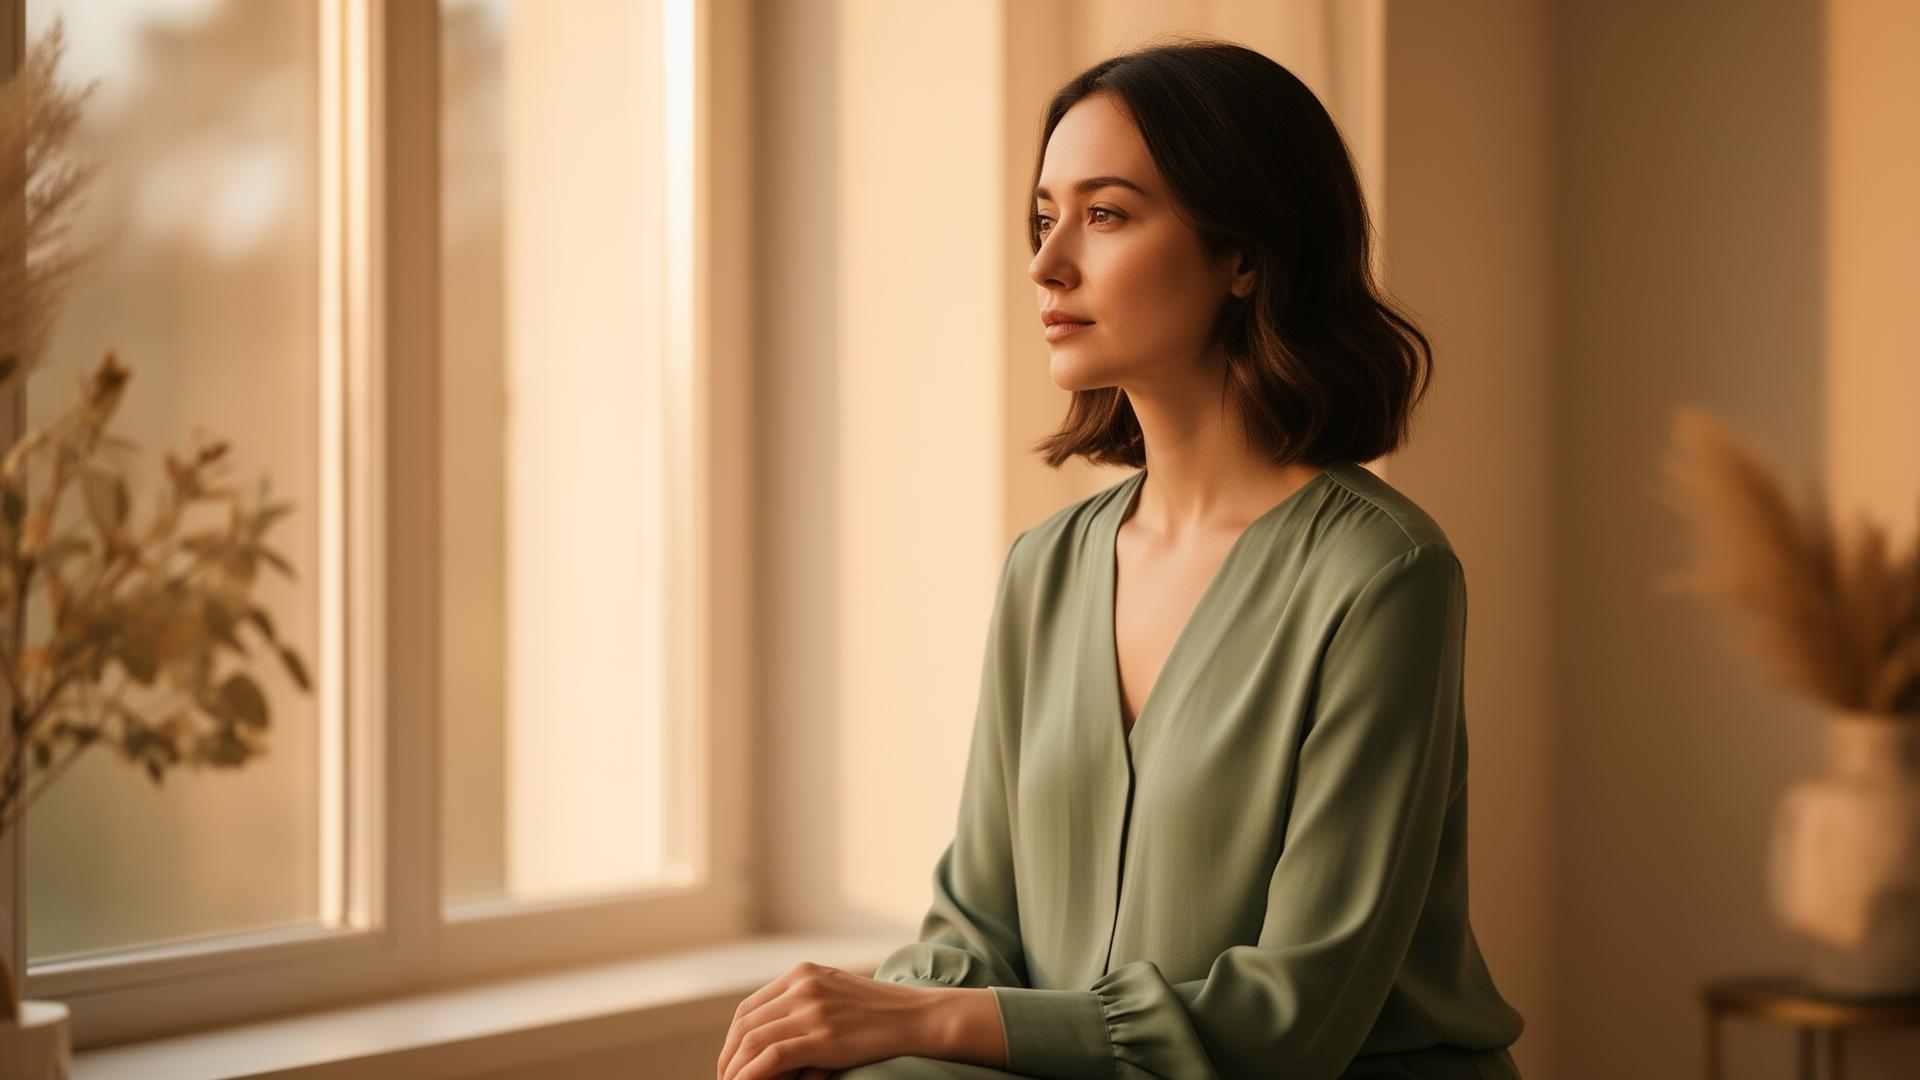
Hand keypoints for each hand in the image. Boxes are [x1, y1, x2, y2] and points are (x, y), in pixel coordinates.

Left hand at [715, 962, 940, 1079]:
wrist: (917, 1016)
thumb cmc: (880, 1013)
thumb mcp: (835, 994)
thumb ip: (803, 1007)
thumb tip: (769, 1046)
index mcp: (802, 973)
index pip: (749, 1008)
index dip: (732, 1040)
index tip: (731, 1063)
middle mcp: (802, 986)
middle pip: (745, 1025)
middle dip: (729, 1058)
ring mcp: (812, 1009)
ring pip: (752, 1041)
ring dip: (735, 1070)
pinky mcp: (823, 1036)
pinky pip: (772, 1057)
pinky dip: (752, 1075)